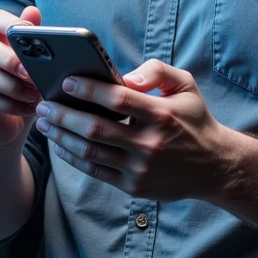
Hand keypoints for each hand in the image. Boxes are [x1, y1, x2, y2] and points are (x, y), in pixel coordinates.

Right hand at [0, 5, 43, 145]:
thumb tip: (33, 11)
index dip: (9, 22)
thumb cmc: (25, 88)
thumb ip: (33, 40)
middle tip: (32, 74)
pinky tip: (28, 109)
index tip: (29, 32)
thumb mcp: (35, 65)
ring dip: (13, 86)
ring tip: (34, 95)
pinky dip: (11, 105)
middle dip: (11, 60)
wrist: (12, 123)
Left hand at [33, 59, 234, 200]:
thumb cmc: (194, 120)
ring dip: (61, 136)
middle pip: (95, 128)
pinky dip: (72, 158)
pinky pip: (95, 171)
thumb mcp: (185, 86)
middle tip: (43, 104)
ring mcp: (140, 168)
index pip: (117, 100)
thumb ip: (157, 71)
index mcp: (162, 115)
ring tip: (44, 123)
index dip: (88, 89)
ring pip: (90, 152)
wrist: (214, 166)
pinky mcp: (133, 186)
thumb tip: (126, 76)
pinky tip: (60, 144)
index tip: (65, 81)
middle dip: (63, 115)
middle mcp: (150, 144)